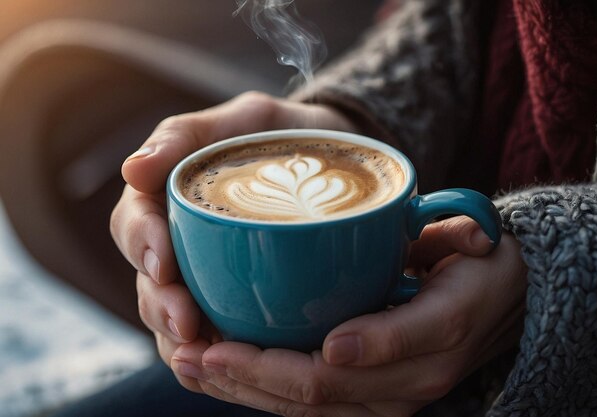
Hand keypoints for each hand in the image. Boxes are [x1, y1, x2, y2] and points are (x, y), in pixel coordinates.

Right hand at [109, 92, 358, 390]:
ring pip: (171, 317)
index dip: (140, 245)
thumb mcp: (246, 120)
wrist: (339, 161)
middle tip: (186, 322)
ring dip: (177, 339)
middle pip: (149, 280)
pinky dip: (208, 357)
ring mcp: (205, 275)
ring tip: (200, 354)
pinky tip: (219, 367)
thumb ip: (189, 136)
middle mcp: (180, 241)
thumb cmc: (288, 136)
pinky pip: (210, 337)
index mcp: (169, 196)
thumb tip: (133, 169)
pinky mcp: (234, 300)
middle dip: (160, 304)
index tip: (162, 263)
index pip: (134, 224)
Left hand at [170, 218, 527, 415]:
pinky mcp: (379, 393)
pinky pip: (315, 404)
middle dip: (241, 380)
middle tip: (189, 354)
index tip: (219, 346)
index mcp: (420, 354)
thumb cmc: (482, 267)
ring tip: (191, 366)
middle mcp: (403, 389)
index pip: (327, 376)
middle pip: (304, 400)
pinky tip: (228, 374)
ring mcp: (390, 398)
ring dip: (243, 391)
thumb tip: (338, 350)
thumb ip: (404, 313)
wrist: (514, 292)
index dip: (267, 367)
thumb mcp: (460, 264)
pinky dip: (266, 392)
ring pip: (303, 411)